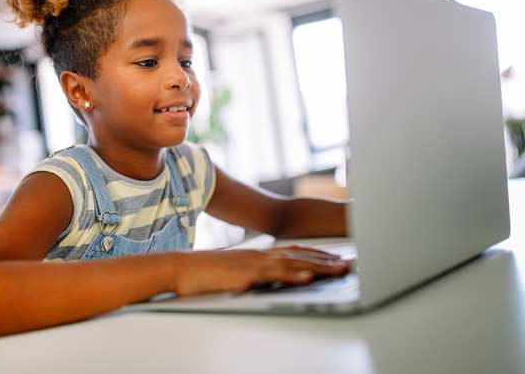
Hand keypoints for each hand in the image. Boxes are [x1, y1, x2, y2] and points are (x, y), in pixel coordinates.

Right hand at [172, 245, 350, 296]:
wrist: (182, 268)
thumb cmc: (206, 274)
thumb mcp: (236, 273)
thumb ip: (255, 274)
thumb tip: (268, 280)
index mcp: (260, 255)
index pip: (296, 253)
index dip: (319, 256)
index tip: (338, 259)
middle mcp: (262, 255)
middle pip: (301, 256)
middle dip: (328, 261)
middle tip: (351, 264)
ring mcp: (255, 263)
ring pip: (293, 263)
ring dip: (319, 267)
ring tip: (341, 270)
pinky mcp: (246, 273)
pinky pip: (273, 275)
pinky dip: (292, 276)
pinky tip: (308, 278)